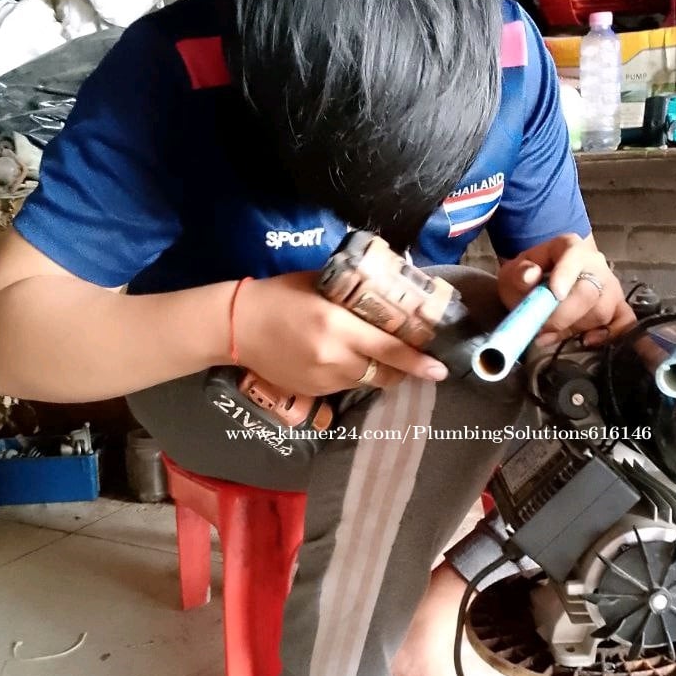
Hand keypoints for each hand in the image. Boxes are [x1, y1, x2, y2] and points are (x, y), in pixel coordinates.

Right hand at [232, 271, 447, 395]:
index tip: (440, 369)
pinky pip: (345, 387)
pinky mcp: (312, 392)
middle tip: (416, 361)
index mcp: (337, 327)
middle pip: (385, 375)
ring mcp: (322, 379)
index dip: (418, 362)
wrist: (236, 326)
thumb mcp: (321, 282)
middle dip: (405, 371)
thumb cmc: (280, 295)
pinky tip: (348, 362)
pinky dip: (355, 376)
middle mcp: (334, 358)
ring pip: (367, 383)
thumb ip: (355, 287)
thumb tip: (392, 282)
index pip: (390, 350)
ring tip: (381, 357)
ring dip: (380, 373)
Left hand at [497, 233, 635, 346]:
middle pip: (589, 292)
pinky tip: (586, 341)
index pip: (574, 257)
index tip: (555, 294)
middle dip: (563, 316)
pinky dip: (610, 335)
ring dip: (574, 328)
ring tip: (550, 333)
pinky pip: (625, 322)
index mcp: (570, 248)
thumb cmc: (530, 276)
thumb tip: (529, 275)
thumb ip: (518, 274)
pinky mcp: (618, 307)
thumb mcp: (514, 272)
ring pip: (602, 311)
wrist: (544, 281)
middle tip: (540, 327)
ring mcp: (610, 287)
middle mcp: (596, 265)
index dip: (566, 275)